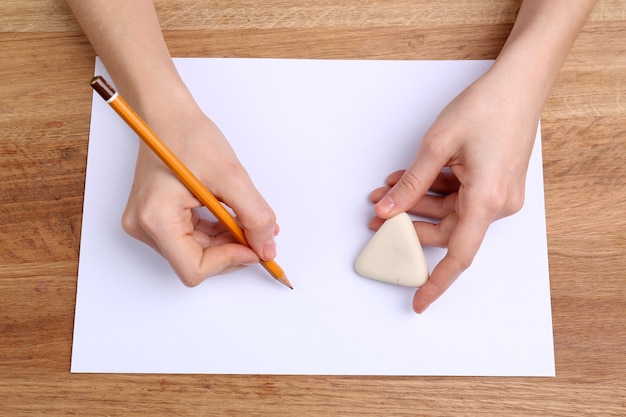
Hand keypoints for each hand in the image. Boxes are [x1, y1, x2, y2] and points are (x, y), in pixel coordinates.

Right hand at [121, 101, 277, 285]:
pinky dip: (214, 233)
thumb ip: (254, 215)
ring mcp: (144, 224)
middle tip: (257, 232)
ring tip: (243, 218)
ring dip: (225, 242)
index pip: (194, 268)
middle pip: (195, 263)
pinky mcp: (153, 219)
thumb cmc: (189, 135)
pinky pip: (189, 240)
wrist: (166, 114)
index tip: (255, 246)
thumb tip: (266, 248)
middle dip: (231, 250)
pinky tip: (227, 216)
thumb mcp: (231, 176)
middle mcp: (143, 227)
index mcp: (155, 217)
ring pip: (194, 253)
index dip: (230, 261)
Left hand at [371, 69, 539, 312]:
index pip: (458, 255)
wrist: (518, 84)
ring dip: (416, 203)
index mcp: (487, 200)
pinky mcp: (495, 184)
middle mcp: (498, 204)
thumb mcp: (438, 145)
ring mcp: (499, 195)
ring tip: (385, 190)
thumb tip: (387, 211)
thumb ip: (410, 184)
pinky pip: (459, 197)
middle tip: (376, 216)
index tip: (418, 302)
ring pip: (449, 212)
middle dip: (408, 224)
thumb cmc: (486, 107)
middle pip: (445, 230)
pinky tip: (408, 178)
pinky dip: (433, 190)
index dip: (436, 282)